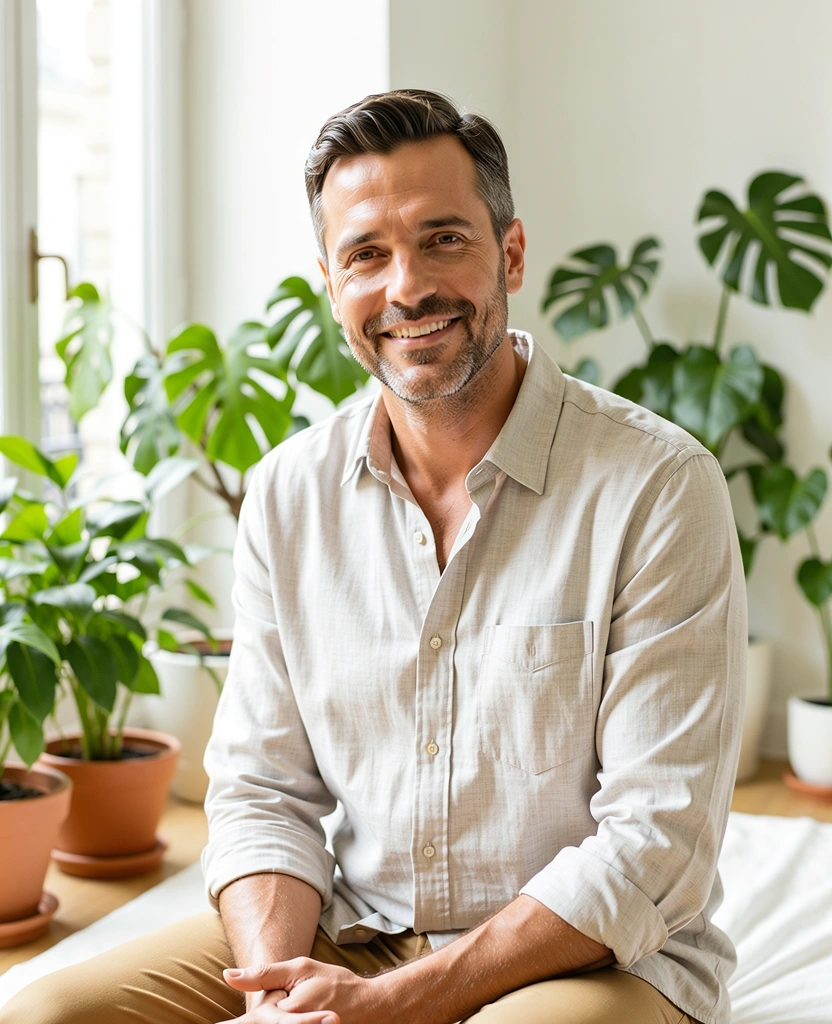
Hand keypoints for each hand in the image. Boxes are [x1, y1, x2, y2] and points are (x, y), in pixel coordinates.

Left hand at [220, 958, 386, 1023]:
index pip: (251, 1021)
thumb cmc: (334, 983)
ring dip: (259, 1021)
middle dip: (243, 1023)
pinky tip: (266, 1017)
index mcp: (289, 1014)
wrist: (369, 1006)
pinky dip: (274, 1023)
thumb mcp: (301, 969)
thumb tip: (228, 975)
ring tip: (245, 1015)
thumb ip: (265, 973)